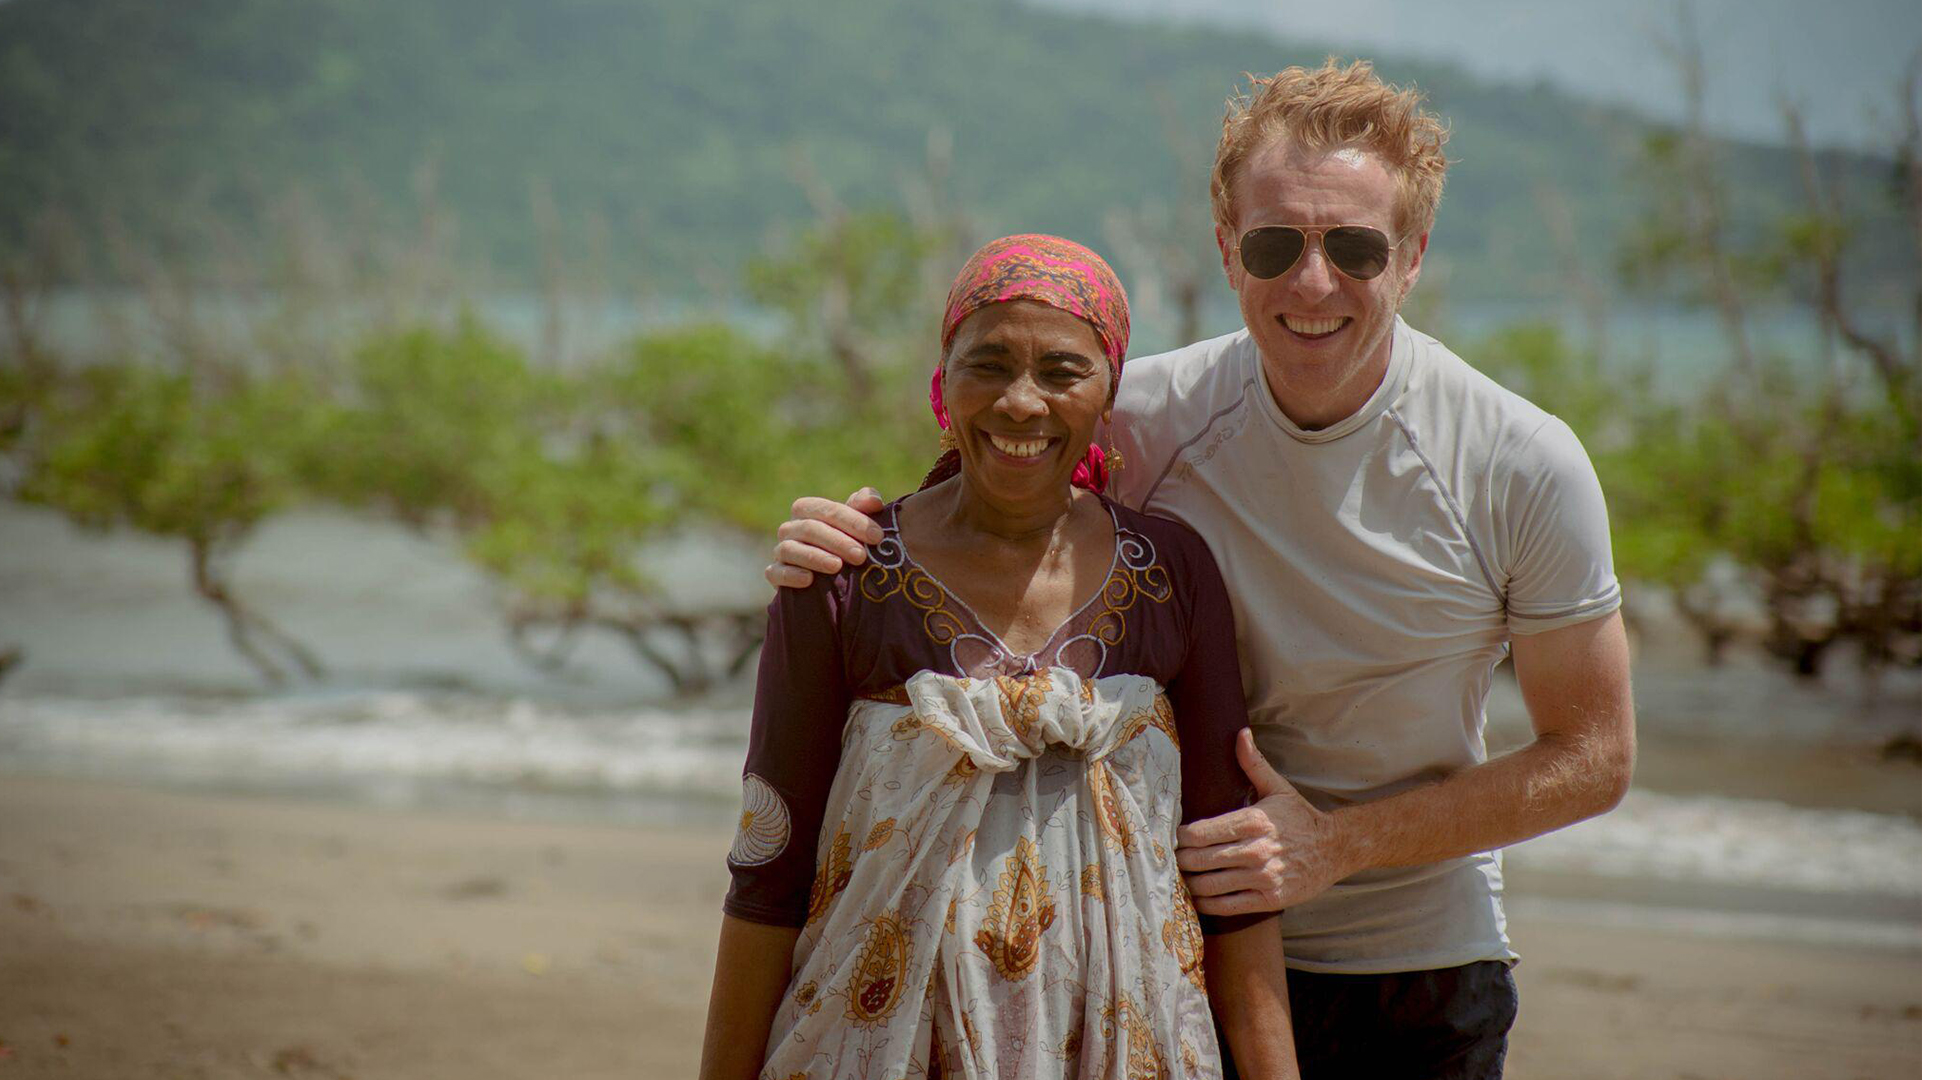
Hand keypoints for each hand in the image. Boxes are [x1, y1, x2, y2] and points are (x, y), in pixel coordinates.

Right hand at [763, 487, 887, 587]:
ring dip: (815, 557)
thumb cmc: (847, 544)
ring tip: (837, 567)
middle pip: (810, 528)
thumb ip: (864, 507)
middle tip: (861, 556)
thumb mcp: (857, 524)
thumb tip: (872, 500)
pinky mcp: (775, 575)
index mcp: (807, 510)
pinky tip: (809, 580)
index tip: (877, 536)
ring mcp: (780, 552)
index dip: (852, 520)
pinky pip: (776, 573)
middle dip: (837, 541)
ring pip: (790, 549)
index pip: (827, 510)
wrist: (830, 581)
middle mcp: (790, 528)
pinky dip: (791, 575)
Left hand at [1176, 729, 1355, 916]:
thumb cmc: (1300, 818)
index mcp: (1253, 821)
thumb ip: (1253, 763)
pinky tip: (1198, 897)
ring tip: (1183, 876)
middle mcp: (1256, 850)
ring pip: (1209, 885)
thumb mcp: (1277, 788)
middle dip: (1180, 860)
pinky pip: (1227, 906)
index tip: (1176, 836)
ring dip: (1190, 883)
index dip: (1180, 837)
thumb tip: (1239, 733)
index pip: (1200, 833)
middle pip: (1199, 860)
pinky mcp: (1269, 899)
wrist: (1335, 849)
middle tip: (1174, 858)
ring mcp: (1263, 877)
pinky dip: (1206, 904)